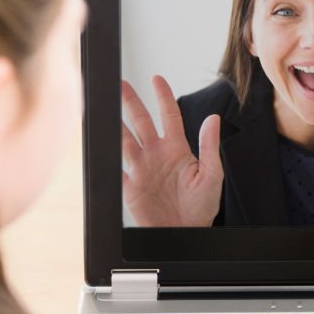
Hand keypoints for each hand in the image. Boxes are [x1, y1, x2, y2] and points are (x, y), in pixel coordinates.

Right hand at [121, 75, 222, 226]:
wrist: (186, 234)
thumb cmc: (201, 207)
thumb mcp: (212, 175)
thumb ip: (210, 146)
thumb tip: (213, 119)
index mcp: (177, 150)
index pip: (169, 116)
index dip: (163, 96)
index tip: (157, 79)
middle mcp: (157, 155)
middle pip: (141, 122)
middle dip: (131, 102)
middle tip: (121, 84)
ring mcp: (141, 169)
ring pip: (125, 139)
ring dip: (116, 123)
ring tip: (106, 105)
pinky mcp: (130, 186)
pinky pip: (115, 168)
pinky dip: (107, 157)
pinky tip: (101, 142)